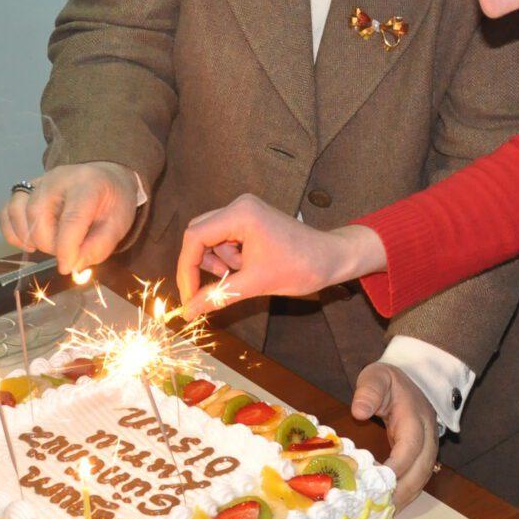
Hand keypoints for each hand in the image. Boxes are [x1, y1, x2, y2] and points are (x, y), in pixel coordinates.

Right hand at [1, 161, 140, 275]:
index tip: (67, 268)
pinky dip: (11, 231)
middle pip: (38, 215)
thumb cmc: (113, 202)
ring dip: (29, 237)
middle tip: (64, 252)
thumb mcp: (118, 224)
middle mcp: (58, 178)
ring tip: (47, 244)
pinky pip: (6, 210)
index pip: (71, 218)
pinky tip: (28, 242)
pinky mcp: (26, 189)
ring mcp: (39, 181)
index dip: (66, 248)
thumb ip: (99, 247)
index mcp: (87, 185)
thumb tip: (73, 266)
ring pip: (18, 211)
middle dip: (48, 244)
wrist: (105, 176)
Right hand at [175, 193, 385, 315]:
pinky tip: (247, 268)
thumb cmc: (300, 267)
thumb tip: (187, 312)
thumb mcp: (254, 284)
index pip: (195, 237)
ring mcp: (245, 210)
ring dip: (218, 262)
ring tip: (241, 275)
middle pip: (199, 234)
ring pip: (210, 238)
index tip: (189, 297)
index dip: (187, 269)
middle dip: (201, 265)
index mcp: (240, 214)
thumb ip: (218, 296)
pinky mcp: (250, 219)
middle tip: (208, 291)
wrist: (331, 259)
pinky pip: (224, 238)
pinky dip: (229, 258)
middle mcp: (239, 205)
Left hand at [352, 362, 440, 508]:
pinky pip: (419, 479)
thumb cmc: (390, 381)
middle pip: (421, 469)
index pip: (411, 447)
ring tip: (382, 513)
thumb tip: (359, 412)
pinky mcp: (423, 456)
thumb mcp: (377, 376)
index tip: (378, 482)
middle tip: (378, 507)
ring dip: (405, 497)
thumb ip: (368, 390)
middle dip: (402, 491)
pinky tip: (390, 506)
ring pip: (422, 478)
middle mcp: (427, 435)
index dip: (397, 466)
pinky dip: (407, 494)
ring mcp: (428, 447)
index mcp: (415, 417)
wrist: (414, 378)